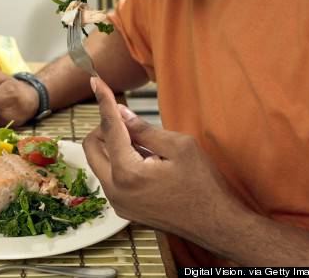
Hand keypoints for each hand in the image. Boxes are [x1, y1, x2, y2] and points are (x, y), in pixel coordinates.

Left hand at [83, 77, 236, 237]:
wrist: (217, 225)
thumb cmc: (204, 187)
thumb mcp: (179, 146)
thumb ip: (144, 128)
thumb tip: (120, 113)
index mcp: (127, 173)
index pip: (108, 127)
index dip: (103, 101)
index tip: (96, 83)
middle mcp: (116, 191)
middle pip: (92, 146)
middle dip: (104, 127)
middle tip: (126, 120)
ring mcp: (118, 203)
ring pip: (100, 162)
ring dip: (113, 146)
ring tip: (145, 144)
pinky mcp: (124, 208)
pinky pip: (111, 177)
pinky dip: (120, 162)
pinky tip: (146, 160)